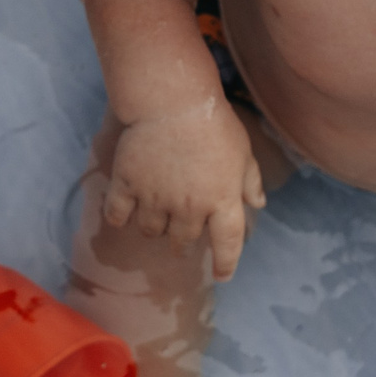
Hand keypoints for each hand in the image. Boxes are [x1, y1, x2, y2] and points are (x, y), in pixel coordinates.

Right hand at [101, 102, 265, 279]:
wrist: (172, 101)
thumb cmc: (214, 123)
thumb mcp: (243, 151)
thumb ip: (250, 181)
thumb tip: (258, 203)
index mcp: (222, 201)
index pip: (227, 245)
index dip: (225, 264)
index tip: (222, 276)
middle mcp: (189, 208)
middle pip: (183, 241)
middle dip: (183, 242)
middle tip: (181, 231)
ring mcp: (156, 199)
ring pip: (151, 231)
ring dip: (155, 227)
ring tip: (156, 212)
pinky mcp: (128, 186)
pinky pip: (118, 214)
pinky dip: (119, 217)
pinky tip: (122, 211)